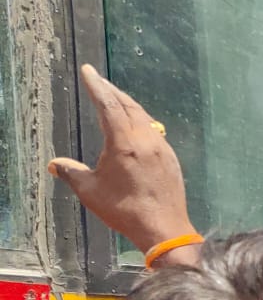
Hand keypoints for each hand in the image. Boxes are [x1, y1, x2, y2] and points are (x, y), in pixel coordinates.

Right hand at [48, 64, 195, 257]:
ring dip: (128, 104)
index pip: (108, 105)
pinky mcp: (171, 159)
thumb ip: (72, 172)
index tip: (88, 71)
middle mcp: (146, 139)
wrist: (164, 228)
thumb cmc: (124, 210)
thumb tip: (55, 164)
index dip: (97, 86)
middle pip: (128, 106)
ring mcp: (162, 148)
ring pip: (144, 117)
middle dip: (111, 91)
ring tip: (115, 98)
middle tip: (98, 79)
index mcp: (124, 142)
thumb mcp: (90, 191)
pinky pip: (154, 131)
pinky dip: (141, 121)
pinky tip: (136, 126)